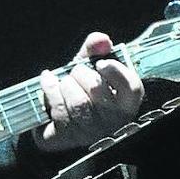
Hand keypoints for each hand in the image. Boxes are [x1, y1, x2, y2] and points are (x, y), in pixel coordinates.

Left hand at [33, 31, 143, 152]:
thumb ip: (94, 51)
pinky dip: (49, 92)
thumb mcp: (87, 67)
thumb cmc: (78, 89)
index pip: (131, 88)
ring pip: (78, 103)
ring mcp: (91, 133)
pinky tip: (48, 83)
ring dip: (64, 84)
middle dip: (80, 74)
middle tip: (74, 72)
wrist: (52, 115)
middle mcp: (113, 122)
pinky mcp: (68, 138)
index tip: (101, 63)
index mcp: (126, 103)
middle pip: (98, 90)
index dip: (115, 72)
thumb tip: (101, 39)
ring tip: (62, 81)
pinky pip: (59, 112)